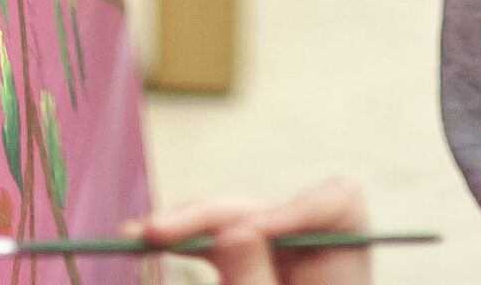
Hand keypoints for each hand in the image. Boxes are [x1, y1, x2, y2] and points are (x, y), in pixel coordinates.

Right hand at [129, 179, 371, 284]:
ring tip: (138, 235)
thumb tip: (235, 230)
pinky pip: (217, 243)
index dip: (299, 208)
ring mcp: (277, 255)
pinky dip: (185, 242)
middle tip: (157, 232)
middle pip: (266, 210)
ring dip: (187, 226)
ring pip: (233, 222)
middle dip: (211, 217)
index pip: (338, 203)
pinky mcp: (247, 264)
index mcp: (343, 265)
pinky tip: (142, 239)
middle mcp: (311, 251)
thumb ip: (255, 283)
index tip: (255, 231)